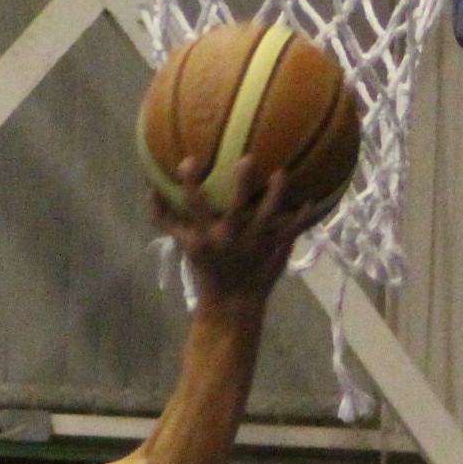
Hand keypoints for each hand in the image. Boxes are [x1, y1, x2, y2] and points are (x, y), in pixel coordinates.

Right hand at [153, 142, 340, 303]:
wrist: (230, 304)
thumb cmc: (205, 270)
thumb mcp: (181, 246)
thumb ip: (165, 219)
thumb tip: (150, 189)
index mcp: (205, 237)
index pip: (193, 207)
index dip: (190, 184)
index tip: (188, 160)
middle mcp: (230, 239)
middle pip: (235, 209)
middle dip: (241, 186)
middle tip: (247, 159)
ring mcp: (254, 245)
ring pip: (267, 217)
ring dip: (275, 195)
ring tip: (282, 173)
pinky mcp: (272, 252)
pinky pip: (290, 232)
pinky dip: (302, 218)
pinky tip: (312, 201)